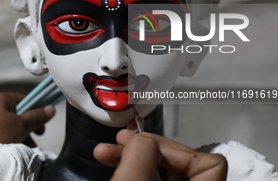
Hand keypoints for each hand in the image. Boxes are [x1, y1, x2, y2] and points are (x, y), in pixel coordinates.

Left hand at [0, 92, 54, 180]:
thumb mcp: (18, 126)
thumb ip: (36, 117)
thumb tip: (52, 108)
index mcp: (0, 98)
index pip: (25, 99)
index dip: (36, 110)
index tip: (42, 125)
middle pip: (15, 114)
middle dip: (26, 128)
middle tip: (34, 141)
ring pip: (4, 125)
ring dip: (15, 136)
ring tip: (20, 149)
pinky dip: (1, 141)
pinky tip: (4, 150)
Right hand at [94, 130, 226, 180]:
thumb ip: (141, 155)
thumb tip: (142, 139)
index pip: (209, 163)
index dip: (176, 149)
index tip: (147, 146)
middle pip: (181, 162)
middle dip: (146, 146)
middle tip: (121, 139)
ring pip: (161, 171)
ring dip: (133, 155)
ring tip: (106, 150)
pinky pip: (149, 178)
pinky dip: (131, 168)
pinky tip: (112, 162)